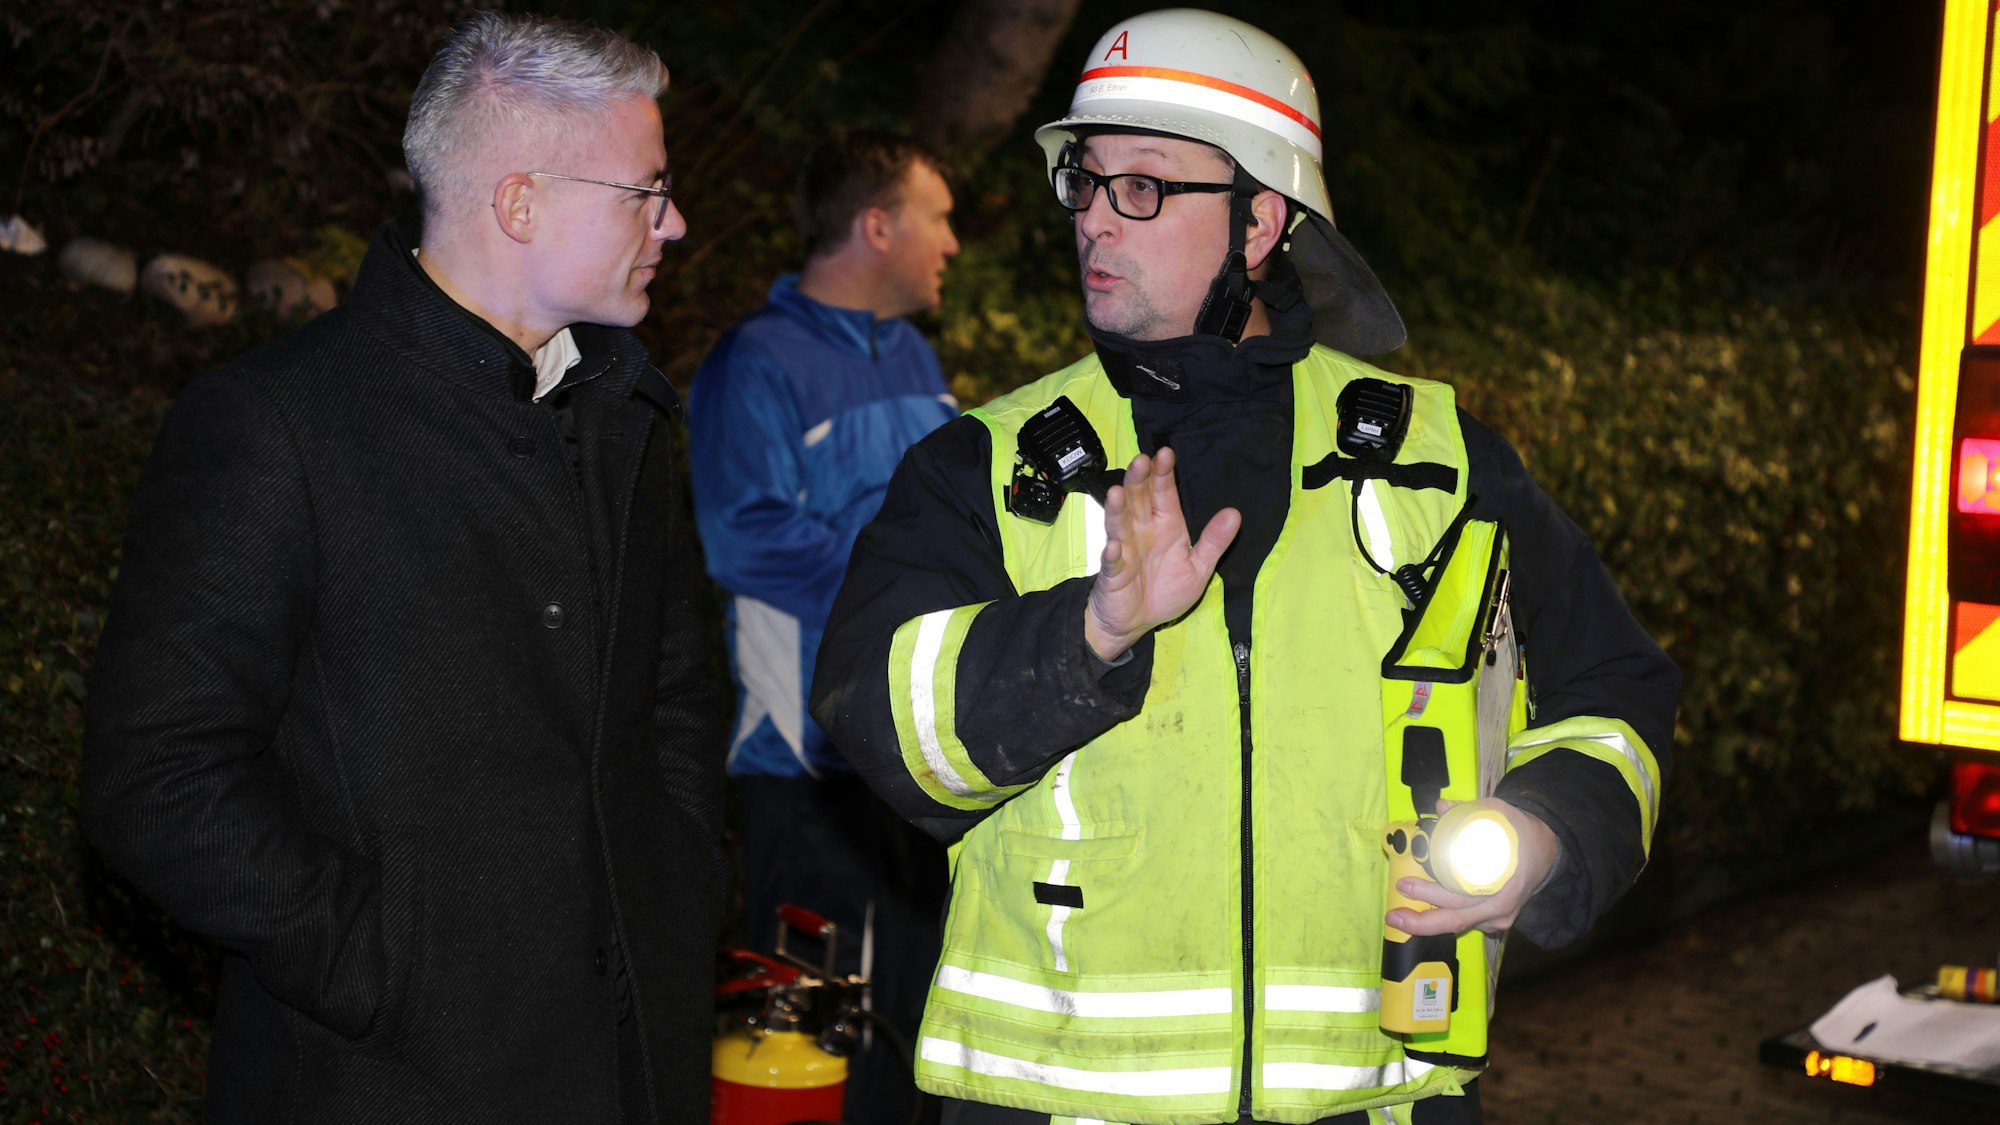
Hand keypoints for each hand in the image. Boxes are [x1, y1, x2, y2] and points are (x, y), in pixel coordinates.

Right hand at [1083, 447, 1239, 660]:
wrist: (1137, 622)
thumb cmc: (1165, 590)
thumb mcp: (1198, 568)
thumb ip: (1214, 542)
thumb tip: (1234, 514)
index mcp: (1166, 525)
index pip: (1164, 494)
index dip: (1164, 474)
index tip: (1166, 453)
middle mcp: (1142, 531)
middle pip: (1138, 499)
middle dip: (1139, 479)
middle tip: (1141, 460)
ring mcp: (1125, 549)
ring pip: (1119, 523)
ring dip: (1118, 509)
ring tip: (1117, 492)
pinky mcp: (1113, 574)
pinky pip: (1112, 562)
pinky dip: (1112, 555)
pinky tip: (1114, 547)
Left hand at [1386, 798, 1559, 937]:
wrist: (1548, 851)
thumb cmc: (1520, 833)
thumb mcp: (1500, 813)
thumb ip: (1469, 809)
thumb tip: (1440, 805)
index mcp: (1503, 884)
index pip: (1461, 895)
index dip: (1431, 894)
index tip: (1405, 883)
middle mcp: (1501, 907)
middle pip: (1456, 919)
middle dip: (1421, 921)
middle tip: (1393, 914)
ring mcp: (1500, 918)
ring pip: (1460, 925)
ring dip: (1428, 924)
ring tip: (1400, 918)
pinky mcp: (1496, 921)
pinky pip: (1467, 923)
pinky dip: (1444, 919)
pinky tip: (1422, 918)